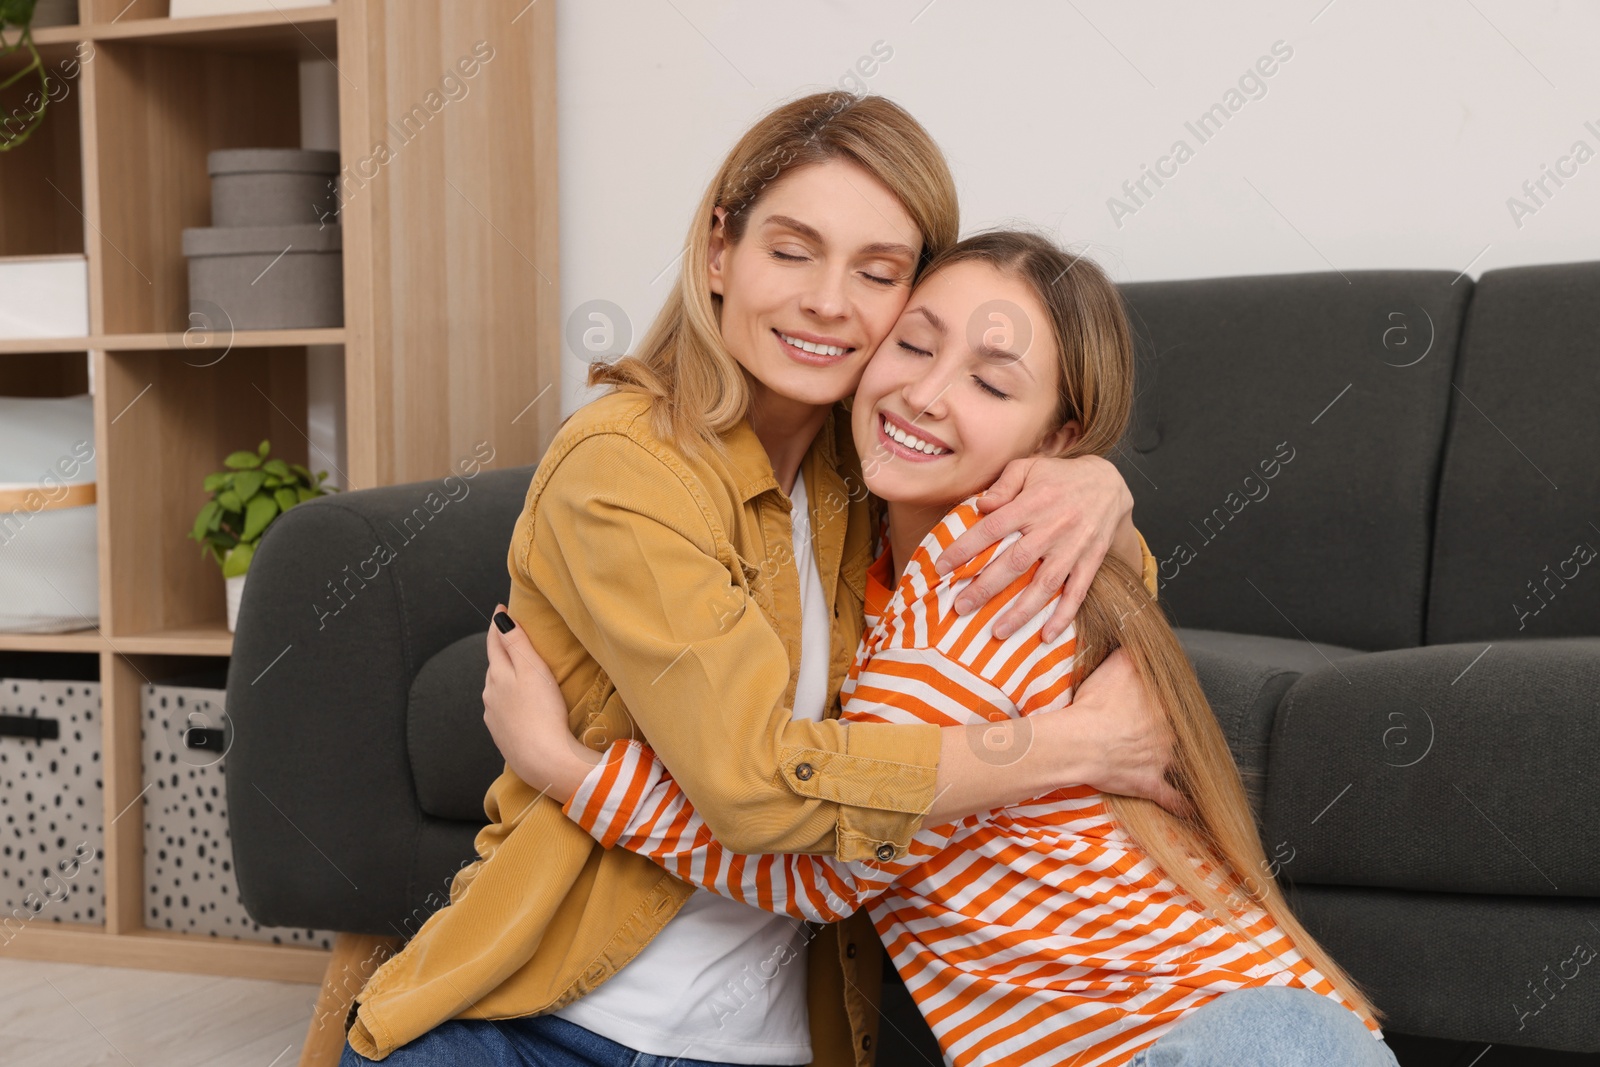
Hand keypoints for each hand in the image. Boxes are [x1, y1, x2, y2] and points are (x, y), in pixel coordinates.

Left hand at [483, 603, 597, 800]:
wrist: (543, 759)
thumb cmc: (543, 711)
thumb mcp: (532, 669)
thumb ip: (516, 643)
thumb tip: (500, 617)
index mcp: (497, 675)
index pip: (494, 643)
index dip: (498, 625)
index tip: (501, 608)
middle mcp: (490, 694)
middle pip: (494, 665)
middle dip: (500, 650)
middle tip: (511, 636)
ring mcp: (494, 716)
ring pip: (496, 688)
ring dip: (504, 676)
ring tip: (517, 670)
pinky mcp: (502, 735)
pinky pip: (502, 709)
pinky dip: (508, 699)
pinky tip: (518, 704)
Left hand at [935, 454, 1133, 640]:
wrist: (1111, 483)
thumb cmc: (1060, 476)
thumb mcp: (1029, 467)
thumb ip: (1003, 485)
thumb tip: (980, 506)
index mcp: (1032, 503)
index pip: (992, 528)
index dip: (965, 548)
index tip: (942, 566)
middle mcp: (1053, 528)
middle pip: (1015, 562)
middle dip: (986, 588)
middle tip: (961, 608)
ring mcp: (1073, 548)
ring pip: (1045, 584)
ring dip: (1022, 611)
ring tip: (998, 632)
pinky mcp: (1091, 561)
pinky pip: (1078, 592)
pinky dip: (1063, 616)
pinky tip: (1046, 636)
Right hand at [1051, 648, 1187, 816]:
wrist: (1082, 742)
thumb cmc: (1095, 704)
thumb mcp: (1117, 665)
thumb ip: (1134, 653)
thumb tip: (1143, 643)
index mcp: (1163, 705)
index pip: (1175, 701)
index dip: (1165, 702)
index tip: (1158, 704)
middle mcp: (1169, 732)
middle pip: (1178, 730)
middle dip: (1170, 730)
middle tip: (1155, 729)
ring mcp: (1162, 760)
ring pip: (1179, 761)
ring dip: (1180, 762)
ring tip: (1181, 763)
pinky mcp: (1150, 783)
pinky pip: (1172, 798)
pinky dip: (1182, 805)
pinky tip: (1191, 810)